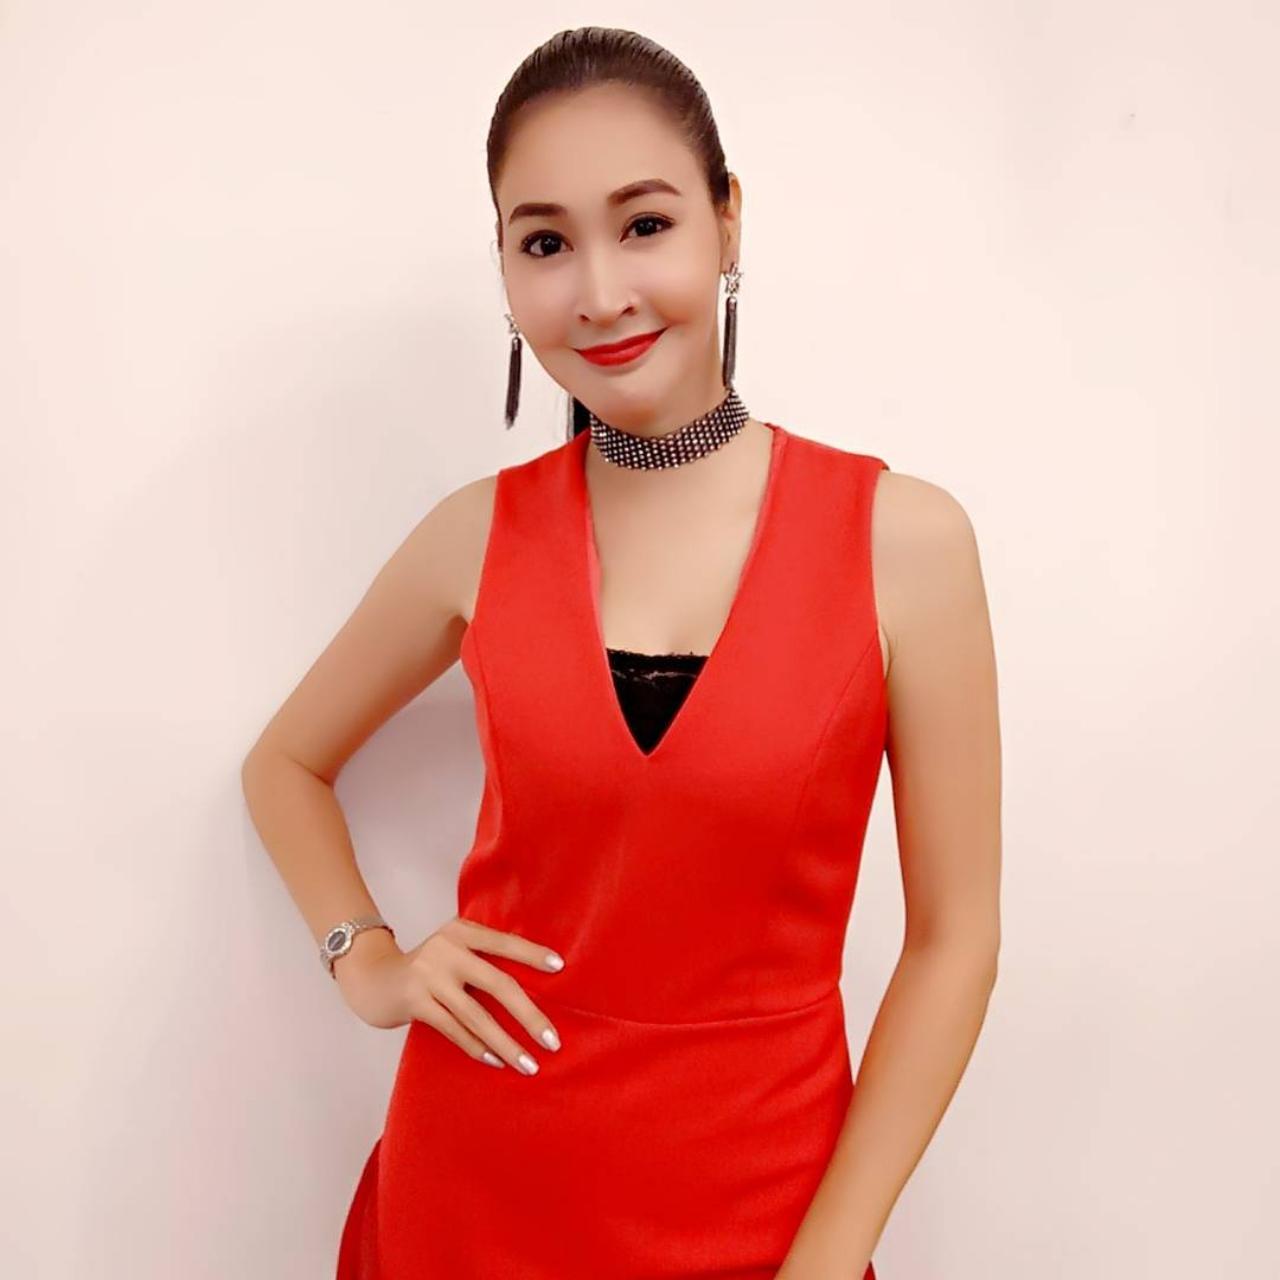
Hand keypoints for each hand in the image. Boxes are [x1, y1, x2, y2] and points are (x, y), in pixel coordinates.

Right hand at [333, 915, 565, 1074]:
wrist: (372, 977)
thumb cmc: (427, 967)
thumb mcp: (452, 948)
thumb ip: (482, 956)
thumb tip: (534, 985)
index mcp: (461, 930)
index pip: (504, 942)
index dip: (532, 954)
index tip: (560, 968)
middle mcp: (447, 949)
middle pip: (498, 984)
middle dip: (529, 1015)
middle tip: (553, 1041)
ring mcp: (429, 976)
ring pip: (477, 1016)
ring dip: (506, 1044)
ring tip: (529, 1064)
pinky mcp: (415, 1002)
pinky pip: (454, 1030)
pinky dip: (477, 1048)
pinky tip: (497, 1062)